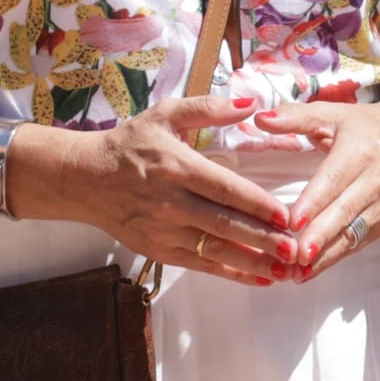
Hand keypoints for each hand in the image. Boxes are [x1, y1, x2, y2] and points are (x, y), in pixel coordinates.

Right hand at [4, 93, 308, 286]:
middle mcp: (171, 203)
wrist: (84, 180)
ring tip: (286, 271)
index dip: (256, 204)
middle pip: (224, 224)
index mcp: (177, 168)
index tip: (286, 215)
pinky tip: (260, 278)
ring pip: (216, 250)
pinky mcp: (160, 251)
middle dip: (263, 240)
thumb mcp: (165, 115)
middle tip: (295, 250)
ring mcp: (165, 231)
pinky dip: (231, 273)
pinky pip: (201, 265)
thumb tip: (250, 102)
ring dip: (253, 262)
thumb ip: (208, 109)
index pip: (224, 189)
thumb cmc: (129, 145)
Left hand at [253, 93, 379, 280]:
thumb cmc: (367, 127)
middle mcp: (375, 180)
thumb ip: (296, 117)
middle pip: (344, 212)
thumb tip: (260, 118)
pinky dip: (335, 258)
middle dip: (320, 236)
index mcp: (360, 150)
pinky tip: (310, 271)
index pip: (334, 179)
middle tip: (295, 254)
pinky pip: (357, 242)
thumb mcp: (334, 114)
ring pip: (352, 233)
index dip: (314, 201)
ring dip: (326, 255)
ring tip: (298, 272)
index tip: (292, 220)